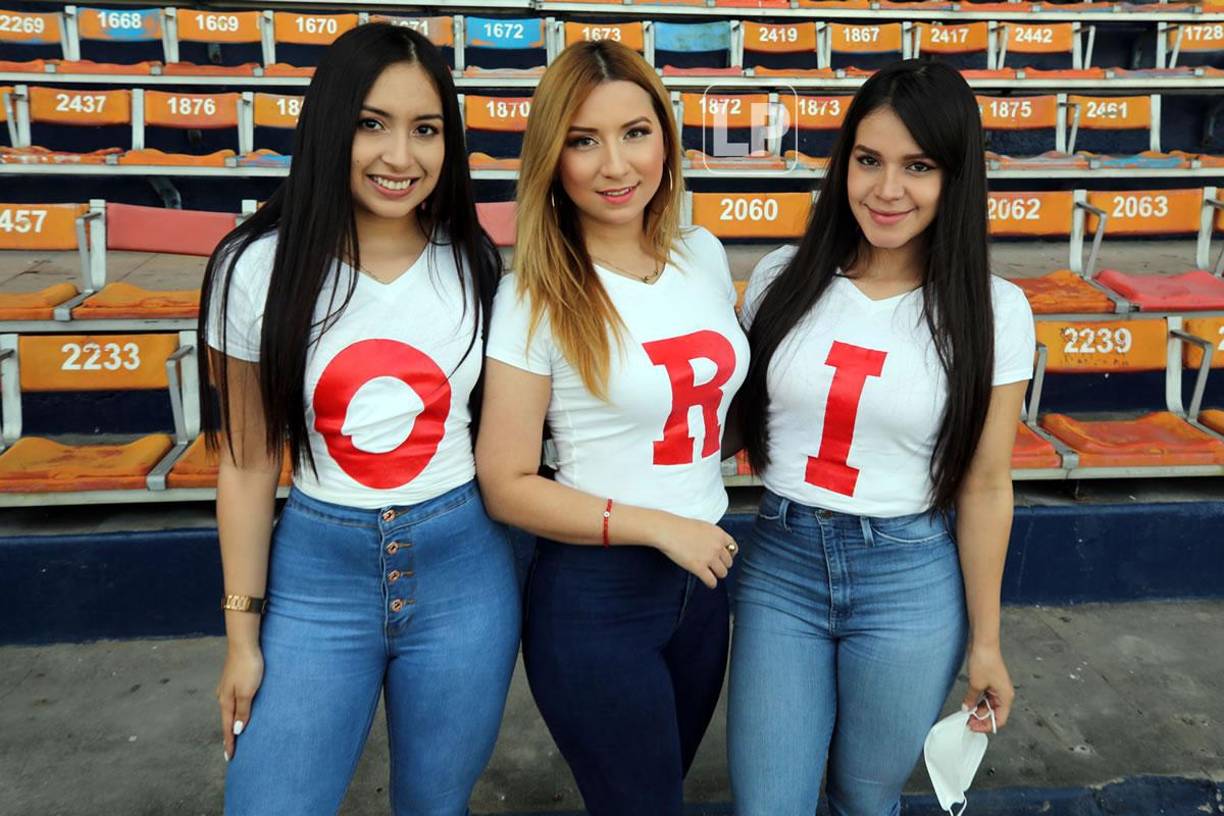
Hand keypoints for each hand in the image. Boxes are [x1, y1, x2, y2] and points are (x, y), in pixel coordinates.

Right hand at [217, 642, 263, 760]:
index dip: (230, 742)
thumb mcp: (247, 692)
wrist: (244, 642)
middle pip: (227, 719)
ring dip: (233, 722)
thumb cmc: (248, 667)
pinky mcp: (234, 679)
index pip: (228, 727)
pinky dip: (237, 710)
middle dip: (230, 734)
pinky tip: (240, 709)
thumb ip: (242, 711)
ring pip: (230, 709)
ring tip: (236, 733)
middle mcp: (223, 695)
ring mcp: (228, 686)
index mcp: (226, 701)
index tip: (230, 758)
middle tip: (232, 750)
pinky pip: (235, 699)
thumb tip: (237, 729)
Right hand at [649, 513, 737, 588]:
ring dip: (717, 574)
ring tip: (712, 574)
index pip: (734, 548)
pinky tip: (708, 582)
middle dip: (722, 565)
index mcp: (719, 534)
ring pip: (723, 573)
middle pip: (729, 562)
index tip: (725, 558)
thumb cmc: (680, 527)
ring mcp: (709, 557)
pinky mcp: (699, 568)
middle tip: (715, 566)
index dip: (729, 554)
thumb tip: (715, 545)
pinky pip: (712, 581)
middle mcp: (717, 546)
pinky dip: (711, 583)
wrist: (668, 531)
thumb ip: (712, 536)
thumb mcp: (702, 526)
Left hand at [961, 641, 1013, 733]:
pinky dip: (978, 701)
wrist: (983, 644)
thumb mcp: (976, 684)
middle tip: (968, 722)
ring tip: (967, 714)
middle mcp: (1004, 694)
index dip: (986, 725)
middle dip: (981, 719)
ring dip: (979, 710)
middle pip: (994, 713)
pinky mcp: (990, 682)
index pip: (999, 719)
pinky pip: (985, 697)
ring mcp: (997, 687)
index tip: (973, 727)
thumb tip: (967, 709)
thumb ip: (971, 699)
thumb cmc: (985, 661)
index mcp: (1006, 697)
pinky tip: (969, 703)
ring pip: (989, 705)